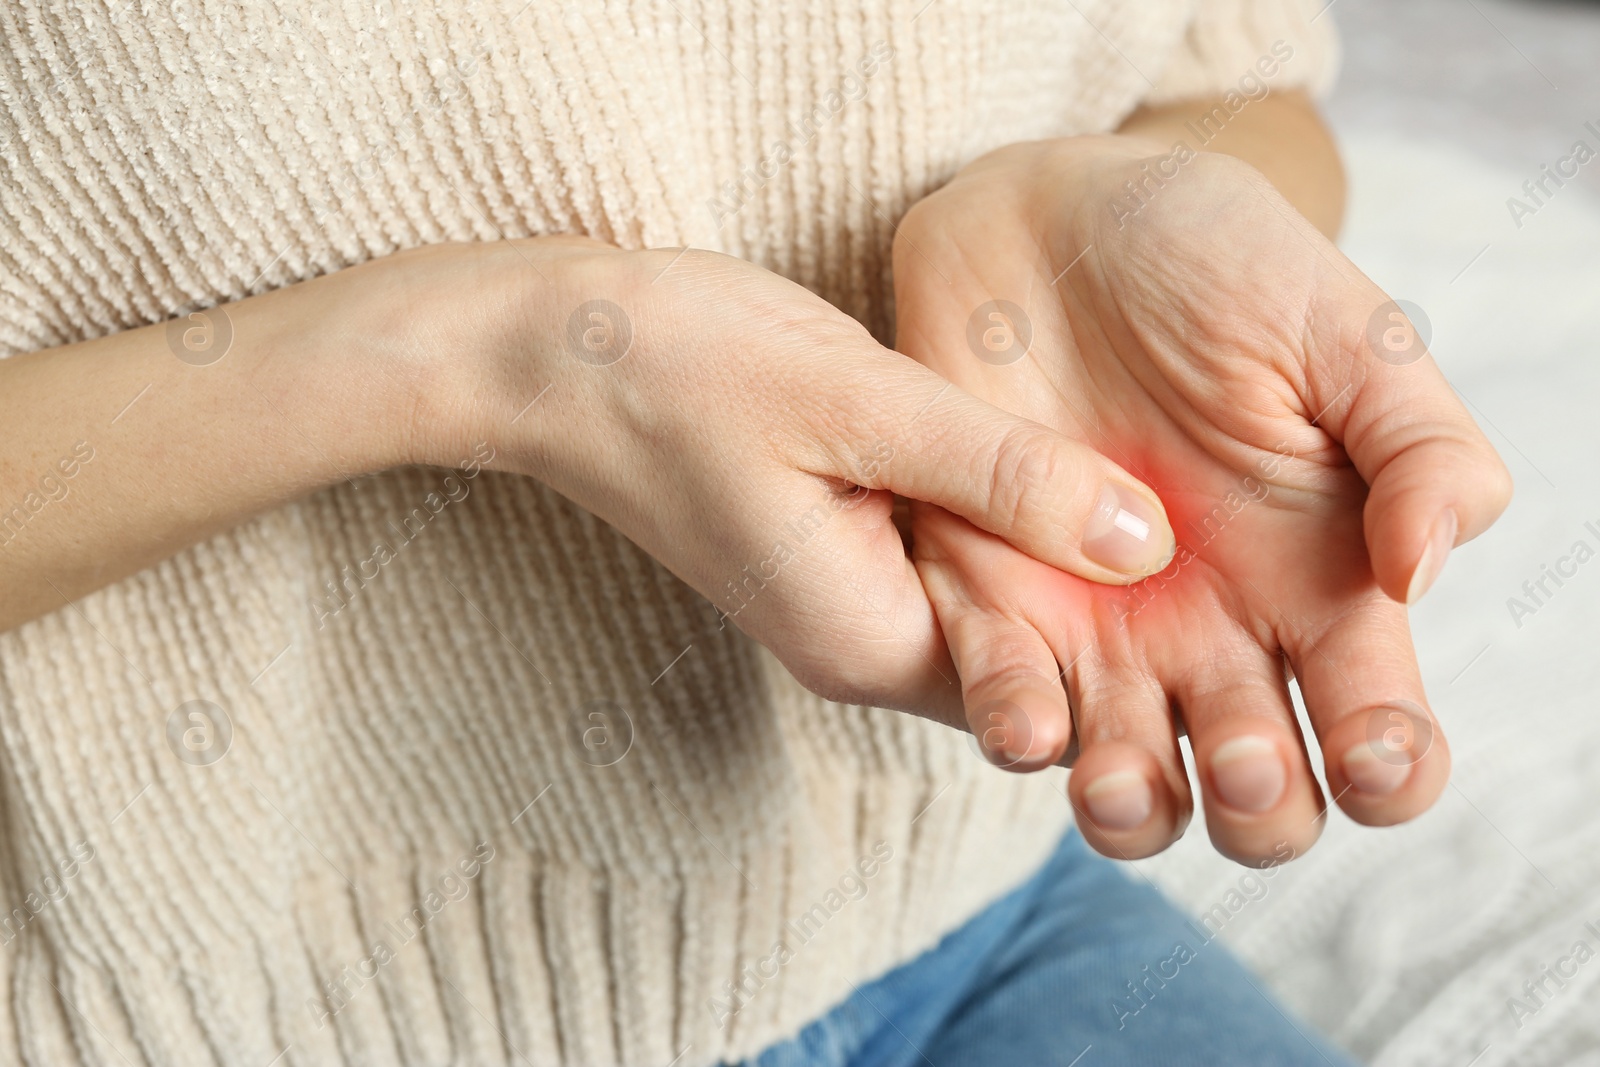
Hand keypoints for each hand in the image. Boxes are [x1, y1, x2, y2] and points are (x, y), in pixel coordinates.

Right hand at [405, 237, 1176, 721]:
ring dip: (1063, 568)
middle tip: (1233, 540)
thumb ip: (1001, 473)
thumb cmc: (685, 364)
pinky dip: (1005, 534)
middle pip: (1027, 664)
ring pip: (994, 615)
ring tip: (1173, 501)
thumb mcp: (858, 401)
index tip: (1230, 590)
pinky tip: (1065, 473)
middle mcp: (859, 649)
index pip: (1045, 688)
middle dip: (1116, 613)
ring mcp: (842, 611)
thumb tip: (1143, 539)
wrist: (554, 355)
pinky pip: (950, 570)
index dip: (1141, 643)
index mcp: (866, 637)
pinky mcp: (834, 562)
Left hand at [891, 139, 1511, 861]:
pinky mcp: (992, 600)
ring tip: (1122, 775)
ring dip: (1132, 813)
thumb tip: (1426, 574)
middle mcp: (1215, 631)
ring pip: (1127, 787)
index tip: (1368, 749)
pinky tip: (1031, 720)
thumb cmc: (1215, 263)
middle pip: (1252, 796)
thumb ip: (1419, 445)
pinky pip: (1003, 704)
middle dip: (1255, 810)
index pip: (1377, 729)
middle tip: (1238, 753)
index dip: (1387, 772)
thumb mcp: (1344, 332)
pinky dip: (1016, 732)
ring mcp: (1100, 629)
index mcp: (1321, 582)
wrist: (1051, 216)